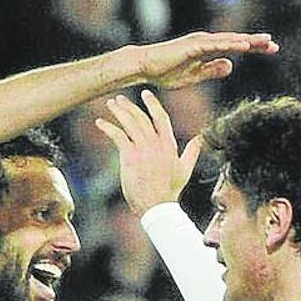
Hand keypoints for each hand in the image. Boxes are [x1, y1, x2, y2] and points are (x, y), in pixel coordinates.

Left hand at [96, 90, 201, 215]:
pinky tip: (99, 122)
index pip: (161, 117)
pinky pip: (118, 136)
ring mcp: (143, 149)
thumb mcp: (185, 169)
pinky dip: (108, 127)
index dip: (153, 104)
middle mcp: (156, 143)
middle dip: (130, 106)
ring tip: (111, 105)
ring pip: (130, 123)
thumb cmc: (170, 191)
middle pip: (142, 117)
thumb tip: (200, 137)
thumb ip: (192, 151)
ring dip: (119, 112)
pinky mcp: (130, 156)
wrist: (157, 206)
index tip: (145, 94)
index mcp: (169, 144)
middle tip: (120, 99)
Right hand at [137, 31, 277, 89]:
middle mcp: (206, 42)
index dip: (253, 47)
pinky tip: (243, 46)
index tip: (271, 49)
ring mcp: (199, 42)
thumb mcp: (194, 76)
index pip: (235, 47)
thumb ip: (211, 70)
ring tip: (265, 42)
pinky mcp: (193, 46)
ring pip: (229, 41)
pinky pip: (215, 45)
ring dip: (246, 41)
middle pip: (236, 41)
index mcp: (208, 49)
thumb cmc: (165, 72)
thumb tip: (230, 66)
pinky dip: (230, 45)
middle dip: (255, 43)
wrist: (144, 67)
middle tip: (274, 46)